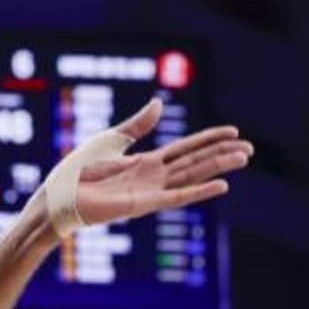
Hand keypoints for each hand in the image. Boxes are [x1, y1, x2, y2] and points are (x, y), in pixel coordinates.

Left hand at [42, 98, 252, 230]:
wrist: (58, 197)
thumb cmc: (76, 172)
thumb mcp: (110, 140)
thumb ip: (138, 125)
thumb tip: (159, 103)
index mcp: (146, 162)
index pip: (186, 148)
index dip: (209, 139)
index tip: (234, 132)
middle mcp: (153, 177)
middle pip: (195, 162)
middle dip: (222, 154)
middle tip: (251, 149)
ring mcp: (149, 191)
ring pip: (192, 176)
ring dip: (218, 167)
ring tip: (244, 159)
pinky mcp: (142, 204)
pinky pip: (177, 197)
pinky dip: (199, 191)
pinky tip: (222, 185)